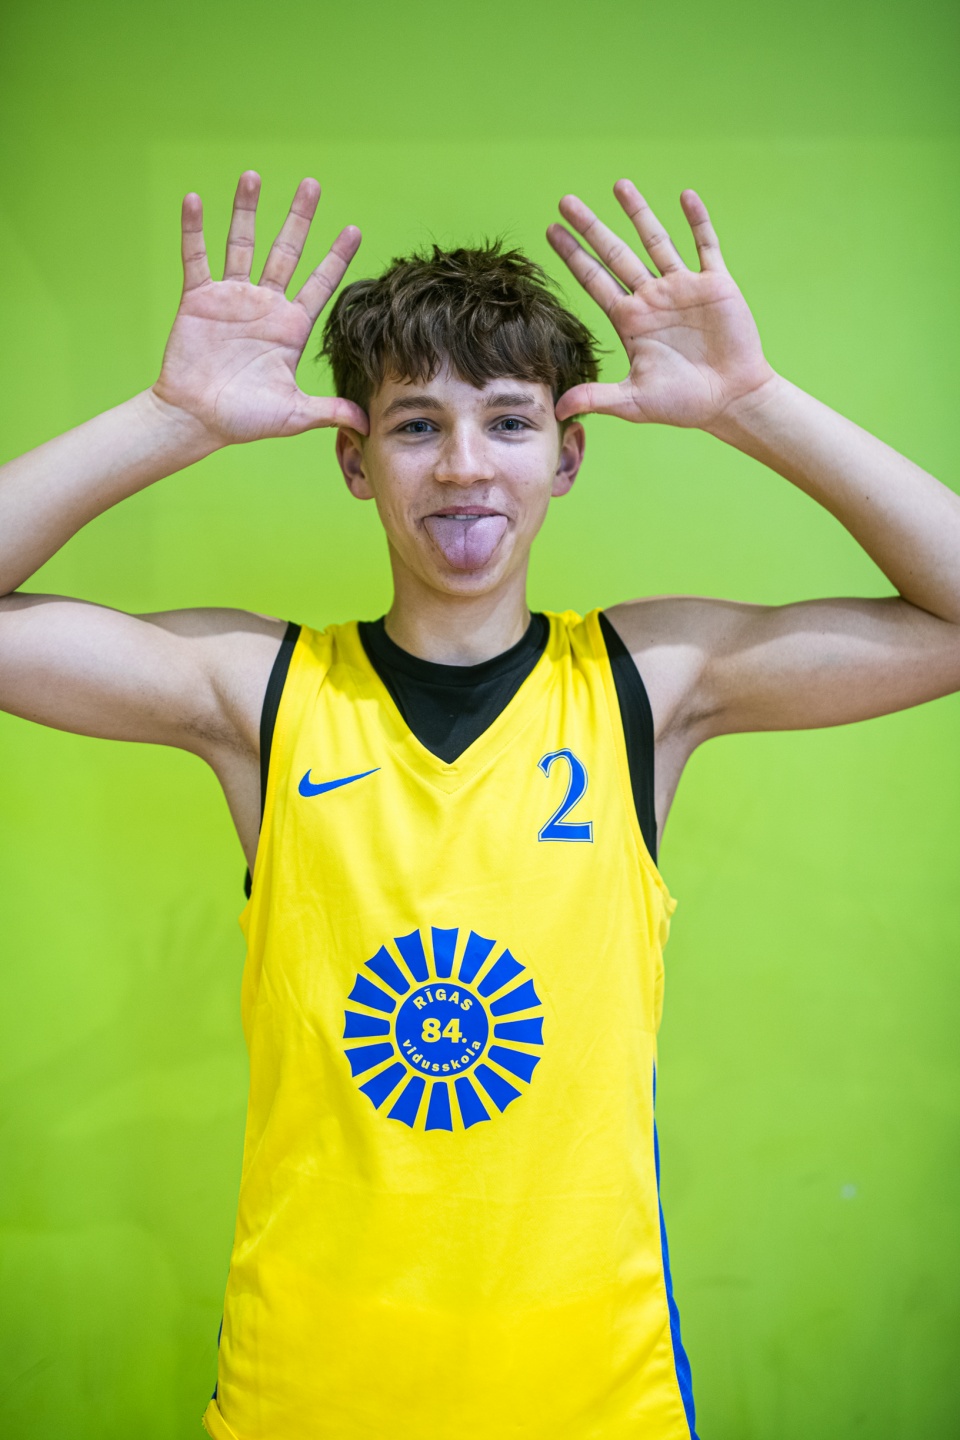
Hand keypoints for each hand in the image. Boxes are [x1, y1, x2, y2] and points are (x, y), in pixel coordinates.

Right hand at [152, 172, 368, 445]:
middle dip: (299, 219)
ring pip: (242, 244)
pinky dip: (194, 230)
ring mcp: (232, 298)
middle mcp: (265, 305)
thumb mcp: (293, 414)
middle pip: (286, 252)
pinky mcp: (199, 299)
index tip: (353, 230)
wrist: (196, 420)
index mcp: (290, 328)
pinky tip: (195, 201)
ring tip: (254, 175)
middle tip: (312, 184)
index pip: (320, 285)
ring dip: (247, 210)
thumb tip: (368, 425)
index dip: (336, 258)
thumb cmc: (244, 420)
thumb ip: (330, 411)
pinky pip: (196, 258)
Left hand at [547, 181, 777, 429]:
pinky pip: (705, 246)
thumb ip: (596, 397)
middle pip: (615, 254)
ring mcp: (683, 288)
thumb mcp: (634, 402)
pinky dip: (698, 221)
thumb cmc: (684, 403)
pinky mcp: (715, 285)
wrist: (731, 400)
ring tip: (619, 185)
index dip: (573, 256)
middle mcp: (652, 298)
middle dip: (591, 227)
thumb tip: (556, 410)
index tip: (551, 231)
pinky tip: (686, 197)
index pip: (594, 280)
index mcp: (630, 320)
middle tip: (565, 201)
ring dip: (639, 213)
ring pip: (656, 241)